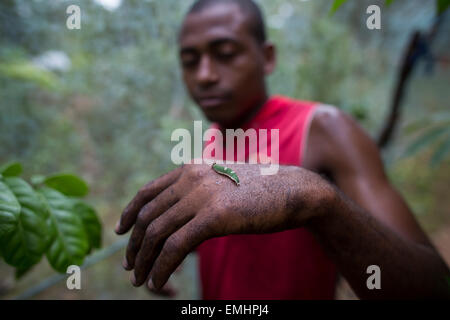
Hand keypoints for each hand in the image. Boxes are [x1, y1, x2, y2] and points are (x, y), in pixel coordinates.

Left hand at [115, 163, 334, 290]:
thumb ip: (198, 197)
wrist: (294, 189)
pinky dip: (162, 268)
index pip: (147, 192)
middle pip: (148, 216)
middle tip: (131, 267)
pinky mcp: (215, 216)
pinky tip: (160, 282)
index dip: (128, 213)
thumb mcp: (223, 187)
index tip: (121, 232)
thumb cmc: (260, 192)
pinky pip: (175, 247)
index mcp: (191, 169)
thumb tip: (178, 224)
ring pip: (157, 233)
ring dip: (145, 262)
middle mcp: (191, 178)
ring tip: (142, 281)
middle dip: (135, 246)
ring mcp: (202, 195)